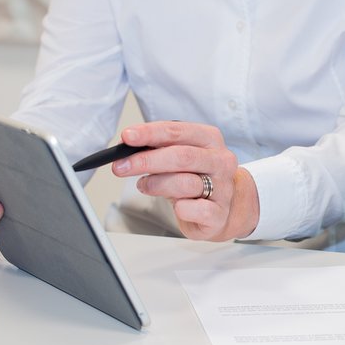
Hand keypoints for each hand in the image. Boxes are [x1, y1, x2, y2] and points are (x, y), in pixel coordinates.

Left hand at [111, 121, 258, 240]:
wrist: (222, 209)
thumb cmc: (196, 179)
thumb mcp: (179, 158)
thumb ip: (159, 149)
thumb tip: (128, 147)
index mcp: (210, 139)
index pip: (177, 131)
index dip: (150, 133)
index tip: (127, 137)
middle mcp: (220, 160)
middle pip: (182, 156)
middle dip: (147, 160)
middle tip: (121, 166)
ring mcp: (223, 187)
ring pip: (186, 183)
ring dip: (157, 185)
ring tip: (143, 186)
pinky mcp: (219, 213)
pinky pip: (197, 210)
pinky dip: (181, 209)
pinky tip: (176, 206)